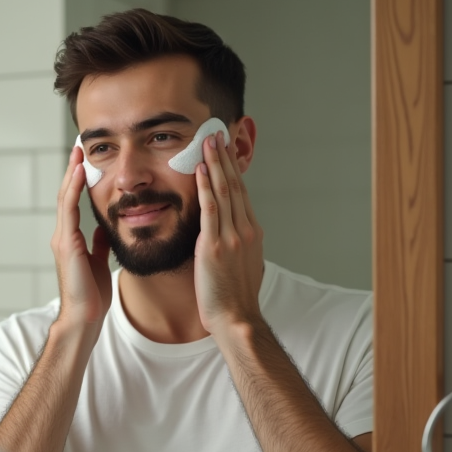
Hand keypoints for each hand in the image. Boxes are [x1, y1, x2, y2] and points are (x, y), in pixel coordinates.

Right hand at [51, 147, 112, 336]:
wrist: (85, 316)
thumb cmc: (92, 295)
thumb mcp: (99, 261)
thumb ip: (99, 243)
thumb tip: (105, 227)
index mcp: (71, 239)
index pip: (73, 202)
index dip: (78, 181)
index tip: (85, 161)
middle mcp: (63, 236)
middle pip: (66, 194)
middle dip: (73, 170)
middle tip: (79, 146)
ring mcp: (62, 239)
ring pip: (65, 198)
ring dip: (71, 173)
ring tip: (78, 152)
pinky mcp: (66, 244)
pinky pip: (69, 211)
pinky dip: (73, 190)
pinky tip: (79, 173)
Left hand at [193, 131, 264, 336]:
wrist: (236, 318)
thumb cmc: (235, 299)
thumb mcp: (242, 265)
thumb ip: (236, 246)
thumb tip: (230, 236)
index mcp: (252, 233)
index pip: (242, 193)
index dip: (233, 169)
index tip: (226, 151)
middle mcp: (245, 230)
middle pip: (235, 185)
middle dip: (225, 158)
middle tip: (217, 133)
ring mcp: (232, 236)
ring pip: (224, 191)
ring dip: (215, 163)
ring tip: (208, 141)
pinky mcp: (215, 245)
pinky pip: (210, 209)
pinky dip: (205, 187)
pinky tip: (199, 169)